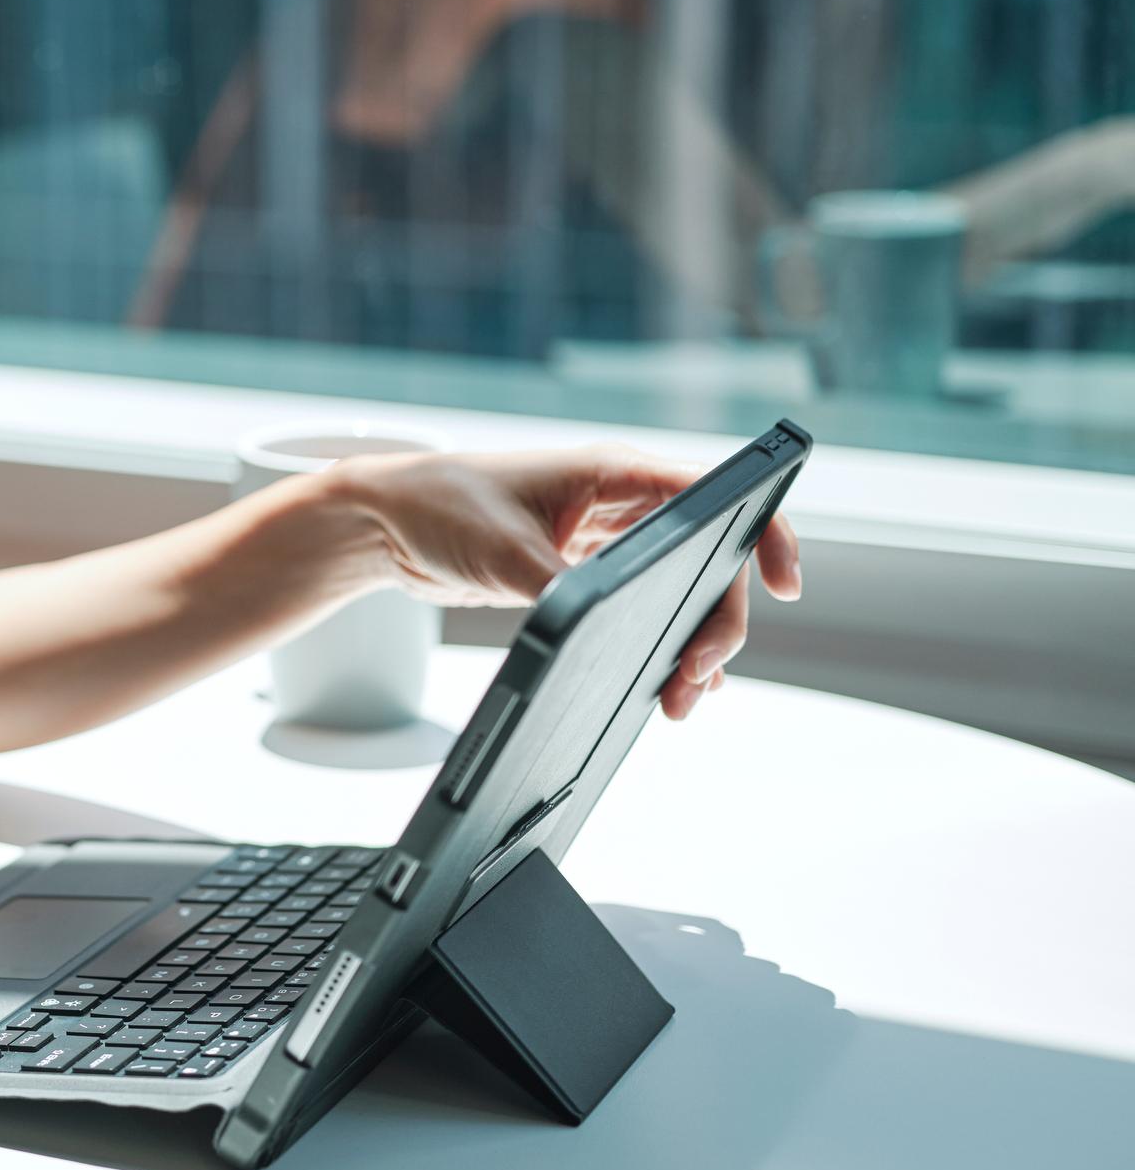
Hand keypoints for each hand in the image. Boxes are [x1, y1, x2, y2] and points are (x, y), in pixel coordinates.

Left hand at [336, 442, 802, 721]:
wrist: (383, 523)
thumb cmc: (436, 505)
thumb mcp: (502, 551)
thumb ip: (559, 589)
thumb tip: (603, 630)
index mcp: (611, 472)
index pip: (712, 492)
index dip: (763, 532)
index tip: (785, 583)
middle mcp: (619, 501)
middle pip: (706, 558)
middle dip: (718, 619)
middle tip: (700, 673)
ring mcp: (605, 540)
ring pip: (681, 589)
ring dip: (692, 641)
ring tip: (683, 698)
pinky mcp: (584, 575)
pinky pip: (647, 608)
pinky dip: (661, 644)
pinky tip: (666, 684)